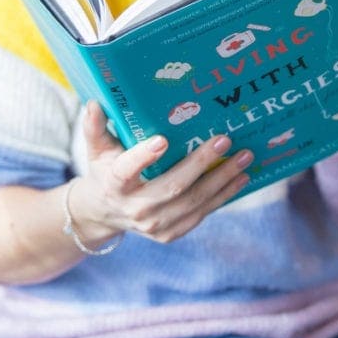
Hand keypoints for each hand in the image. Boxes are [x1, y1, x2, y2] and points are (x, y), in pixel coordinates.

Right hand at [71, 101, 252, 243]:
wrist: (104, 214)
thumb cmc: (105, 171)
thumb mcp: (96, 149)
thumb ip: (94, 127)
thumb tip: (93, 103)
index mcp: (115, 184)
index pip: (126, 171)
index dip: (143, 157)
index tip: (162, 140)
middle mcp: (135, 208)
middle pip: (173, 186)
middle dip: (202, 163)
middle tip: (225, 139)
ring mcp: (154, 225)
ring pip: (194, 203)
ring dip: (222, 180)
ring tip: (244, 158)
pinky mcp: (169, 234)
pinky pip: (201, 214)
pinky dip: (223, 196)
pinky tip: (240, 179)